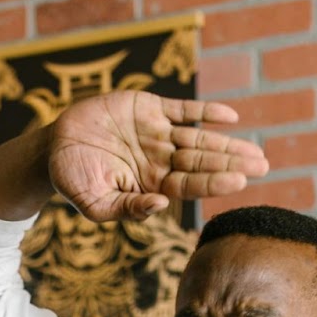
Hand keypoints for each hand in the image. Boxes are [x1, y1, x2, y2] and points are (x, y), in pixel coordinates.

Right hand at [47, 92, 267, 222]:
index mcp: (151, 184)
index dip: (214, 182)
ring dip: (227, 142)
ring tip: (255, 150)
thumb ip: (127, 209)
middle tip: (263, 165)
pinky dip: (204, 112)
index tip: (240, 181)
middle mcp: (160, 159)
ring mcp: (156, 133)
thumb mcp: (95, 203)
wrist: (52, 148)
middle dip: (232, 163)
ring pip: (198, 138)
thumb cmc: (72, 180)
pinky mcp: (148, 108)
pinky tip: (230, 116)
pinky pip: (182, 109)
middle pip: (202, 162)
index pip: (190, 185)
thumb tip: (160, 206)